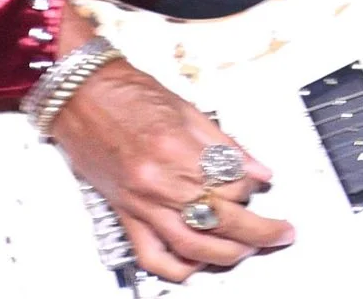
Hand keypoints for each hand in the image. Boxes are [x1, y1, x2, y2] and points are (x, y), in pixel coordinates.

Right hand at [49, 51, 291, 282]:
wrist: (81, 95)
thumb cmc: (129, 95)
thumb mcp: (189, 109)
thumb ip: (227, 146)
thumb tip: (259, 171)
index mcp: (178, 150)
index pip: (233, 184)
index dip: (252, 187)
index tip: (259, 184)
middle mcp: (159, 182)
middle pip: (220, 220)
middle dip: (259, 231)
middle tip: (281, 233)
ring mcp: (140, 203)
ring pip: (191, 245)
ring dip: (227, 254)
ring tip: (250, 250)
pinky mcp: (124, 215)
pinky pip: (151, 255)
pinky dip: (176, 267)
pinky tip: (197, 265)